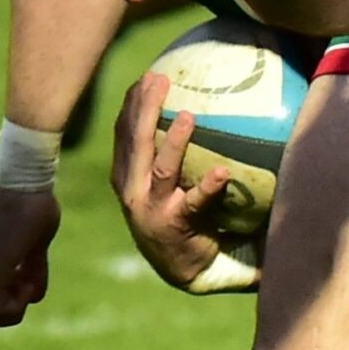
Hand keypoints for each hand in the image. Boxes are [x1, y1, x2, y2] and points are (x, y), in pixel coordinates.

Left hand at [0, 188, 61, 325]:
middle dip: (10, 311)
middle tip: (25, 285)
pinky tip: (28, 280)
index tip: (22, 283)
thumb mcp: (32, 250)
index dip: (4, 306)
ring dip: (15, 308)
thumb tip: (33, 296)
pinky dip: (18, 303)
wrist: (26, 188)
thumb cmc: (31, 211)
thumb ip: (30, 273)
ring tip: (27, 281)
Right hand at [111, 74, 229, 289]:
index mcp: (128, 177)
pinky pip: (194, 203)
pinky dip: (207, 187)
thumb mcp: (170, 187)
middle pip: (136, 141)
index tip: (144, 78)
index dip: (131, 104)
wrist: (185, 271)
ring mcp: (152, 208)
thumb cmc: (183, 221)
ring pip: (161, 168)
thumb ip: (178, 158)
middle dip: (143, 108)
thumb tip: (206, 114)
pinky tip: (223, 172)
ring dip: (175, 140)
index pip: (125, 134)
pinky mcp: (175, 225)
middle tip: (157, 79)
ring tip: (191, 115)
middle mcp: (134, 190)